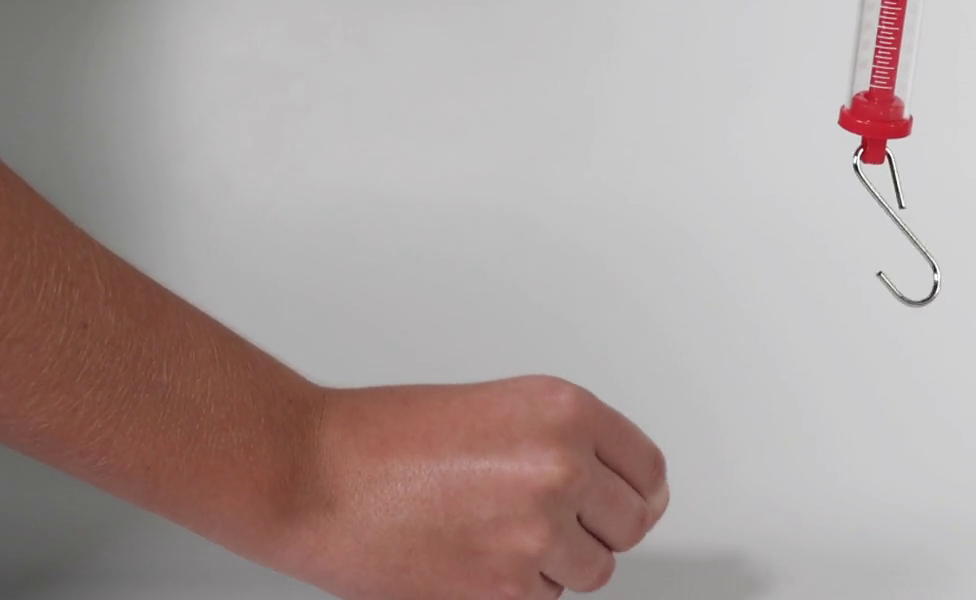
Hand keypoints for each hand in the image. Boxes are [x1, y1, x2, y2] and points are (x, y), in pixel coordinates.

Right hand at [276, 377, 668, 599]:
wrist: (312, 475)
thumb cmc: (385, 439)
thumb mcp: (502, 410)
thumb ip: (569, 442)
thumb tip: (624, 489)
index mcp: (567, 411)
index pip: (648, 470)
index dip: (637, 491)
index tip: (627, 502)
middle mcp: (562, 467)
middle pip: (632, 524)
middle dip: (598, 528)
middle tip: (552, 522)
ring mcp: (537, 531)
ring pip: (593, 570)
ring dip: (558, 563)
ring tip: (499, 535)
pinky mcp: (506, 588)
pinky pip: (545, 599)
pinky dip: (518, 589)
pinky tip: (474, 557)